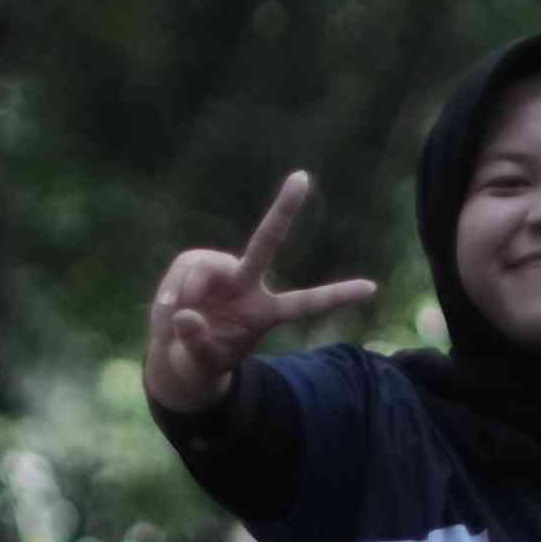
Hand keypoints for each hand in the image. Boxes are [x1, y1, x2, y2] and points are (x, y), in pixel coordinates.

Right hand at [145, 170, 379, 421]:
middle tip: (302, 177)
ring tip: (175, 321)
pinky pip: (181, 273)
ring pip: (201, 269)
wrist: (177, 355)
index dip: (336, 296)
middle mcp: (248, 284)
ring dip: (183, 293)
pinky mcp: (194, 267)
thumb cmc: (200, 362)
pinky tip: (168, 313)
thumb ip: (198, 342)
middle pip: (265, 242)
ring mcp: (221, 272)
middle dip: (283, 210)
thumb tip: (186, 313)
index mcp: (265, 313)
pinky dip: (168, 295)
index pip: (305, 303)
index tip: (372, 288)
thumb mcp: (203, 363)